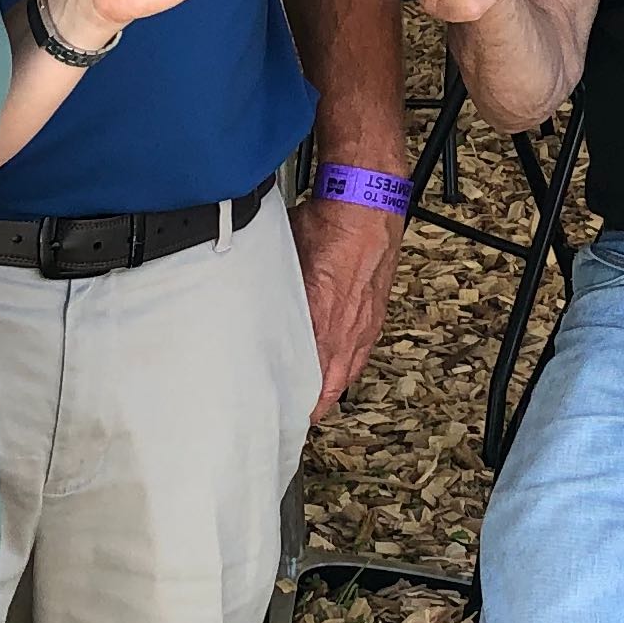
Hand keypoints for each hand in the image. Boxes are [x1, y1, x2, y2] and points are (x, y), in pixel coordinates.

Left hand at [293, 187, 402, 418]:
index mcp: (321, 319)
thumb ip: (272, 289)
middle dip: (311, 405)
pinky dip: (347, 367)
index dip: (291, 400)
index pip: (305, 376)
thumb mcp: (287, 260)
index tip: (275, 413)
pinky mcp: (376, 315)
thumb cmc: (329, 225)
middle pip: (328, 385)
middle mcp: (346, 328)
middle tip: (293, 418)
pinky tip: (338, 369)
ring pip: (347, 372)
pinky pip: (361, 353)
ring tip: (314, 403)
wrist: (368, 204)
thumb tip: (247, 300)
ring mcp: (364, 324)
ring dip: (330, 389)